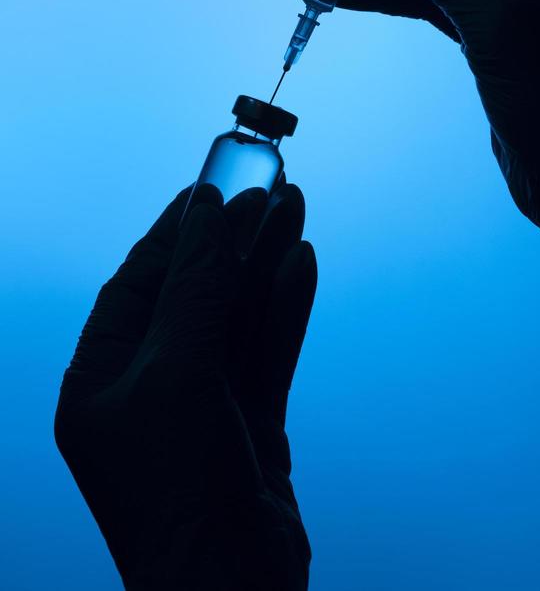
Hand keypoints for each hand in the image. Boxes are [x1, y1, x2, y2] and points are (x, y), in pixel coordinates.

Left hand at [55, 183, 316, 589]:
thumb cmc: (180, 490)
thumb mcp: (178, 374)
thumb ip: (196, 290)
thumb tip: (208, 215)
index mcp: (101, 378)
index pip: (138, 282)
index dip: (177, 231)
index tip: (211, 186)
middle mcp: (148, 386)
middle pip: (196, 292)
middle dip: (232, 241)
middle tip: (268, 188)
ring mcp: (202, 405)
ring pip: (238, 316)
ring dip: (265, 263)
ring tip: (295, 208)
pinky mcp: (249, 421)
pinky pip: (267, 349)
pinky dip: (285, 307)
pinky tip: (302, 263)